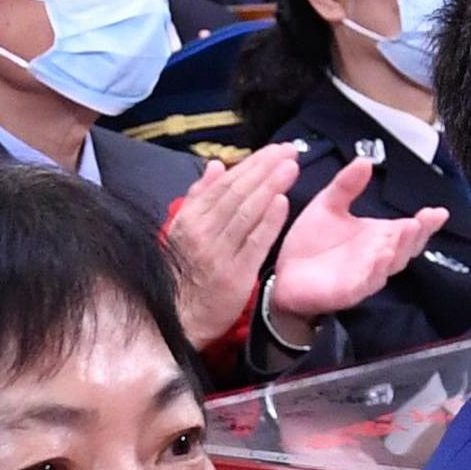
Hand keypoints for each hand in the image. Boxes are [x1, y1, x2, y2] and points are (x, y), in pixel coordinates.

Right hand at [157, 137, 306, 347]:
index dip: (251, 164)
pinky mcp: (234, 275)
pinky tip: (283, 202)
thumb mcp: (183, 232)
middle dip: (266, 168)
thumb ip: (199, 197)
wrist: (180, 319)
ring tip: (291, 167)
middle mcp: (202, 232)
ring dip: (270, 186)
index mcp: (190, 219)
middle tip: (289, 150)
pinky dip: (268, 221)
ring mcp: (218, 253)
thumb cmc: (183, 273)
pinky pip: (254, 243)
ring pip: (247, 213)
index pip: (224, 184)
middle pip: (238, 193)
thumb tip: (215, 165)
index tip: (274, 150)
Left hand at [265, 150, 444, 326]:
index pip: (409, 230)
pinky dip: (373, 271)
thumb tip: (365, 161)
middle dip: (414, 236)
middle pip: (405, 249)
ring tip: (403, 232)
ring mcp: (365, 277)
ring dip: (397, 251)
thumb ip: (346, 186)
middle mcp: (378, 258)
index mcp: (379, 236)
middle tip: (420, 221)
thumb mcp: (328, 205)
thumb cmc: (312, 242)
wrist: (284, 273)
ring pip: (388, 266)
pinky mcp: (347, 292)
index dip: (427, 224)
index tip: (439, 212)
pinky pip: (364, 284)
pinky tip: (379, 257)